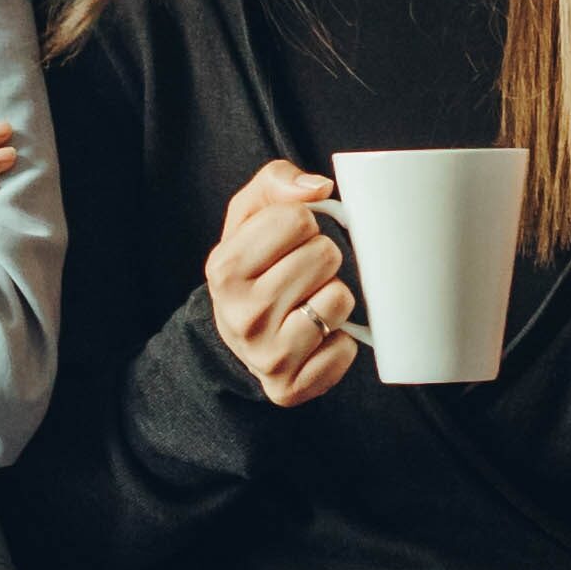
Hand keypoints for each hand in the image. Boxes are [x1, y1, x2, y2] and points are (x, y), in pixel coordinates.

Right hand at [202, 162, 361, 407]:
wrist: (238, 337)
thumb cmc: (253, 266)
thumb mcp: (250, 215)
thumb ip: (277, 182)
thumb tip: (318, 188)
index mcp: (224, 267)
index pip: (299, 218)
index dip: (303, 224)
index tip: (288, 241)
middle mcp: (241, 314)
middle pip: (325, 255)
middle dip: (321, 259)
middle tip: (301, 274)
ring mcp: (265, 355)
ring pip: (339, 300)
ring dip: (334, 297)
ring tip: (308, 303)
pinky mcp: (290, 387)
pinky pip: (346, 349)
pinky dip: (340, 339)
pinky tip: (316, 337)